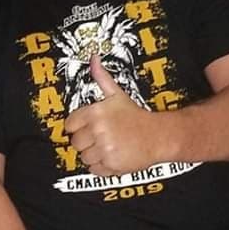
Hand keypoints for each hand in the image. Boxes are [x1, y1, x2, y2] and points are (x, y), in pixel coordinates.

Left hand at [66, 55, 164, 175]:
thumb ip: (102, 78)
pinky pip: (94, 170)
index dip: (78, 127)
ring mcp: (104, 149)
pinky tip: (112, 156)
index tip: (88, 127)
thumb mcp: (117, 95)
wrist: (158, 136)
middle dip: (86, 142)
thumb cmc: (136, 116)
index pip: (70, 125)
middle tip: (100, 138)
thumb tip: (93, 59)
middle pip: (75, 143)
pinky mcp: (111, 164)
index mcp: (96, 113)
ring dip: (93, 155)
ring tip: (108, 146)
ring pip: (84, 157)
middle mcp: (98, 131)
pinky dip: (100, 166)